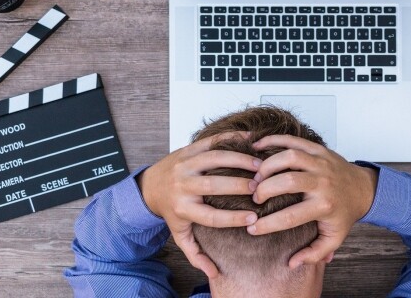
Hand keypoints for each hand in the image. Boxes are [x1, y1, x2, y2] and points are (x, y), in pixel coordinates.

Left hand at [137, 132, 260, 278]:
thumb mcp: (179, 233)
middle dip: (239, 186)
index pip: (211, 216)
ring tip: (259, 164)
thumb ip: (195, 253)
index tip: (254, 218)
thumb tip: (213, 272)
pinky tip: (251, 140)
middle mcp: (183, 186)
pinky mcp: (189, 149)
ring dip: (239, 160)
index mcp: (183, 209)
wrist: (149, 185)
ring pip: (214, 159)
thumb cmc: (170, 211)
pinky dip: (232, 138)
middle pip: (214, 185)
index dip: (233, 218)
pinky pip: (211, 141)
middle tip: (260, 188)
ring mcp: (185, 165)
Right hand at [247, 135, 377, 267]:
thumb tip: (291, 264)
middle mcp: (322, 183)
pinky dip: (272, 141)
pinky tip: (257, 147)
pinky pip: (293, 140)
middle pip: (287, 182)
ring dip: (267, 165)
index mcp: (324, 207)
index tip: (251, 229)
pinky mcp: (318, 149)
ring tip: (256, 177)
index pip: (290, 217)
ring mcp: (321, 163)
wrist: (364, 189)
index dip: (267, 224)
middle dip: (265, 190)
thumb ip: (314, 253)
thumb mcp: (334, 238)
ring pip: (289, 157)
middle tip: (254, 198)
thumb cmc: (344, 215)